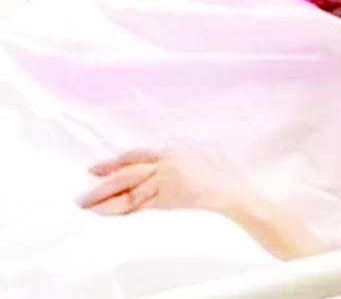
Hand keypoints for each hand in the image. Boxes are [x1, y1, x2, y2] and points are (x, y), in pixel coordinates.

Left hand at [78, 146, 245, 215]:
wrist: (229, 189)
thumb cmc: (216, 169)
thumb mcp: (193, 153)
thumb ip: (173, 156)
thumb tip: (156, 160)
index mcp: (168, 152)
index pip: (133, 157)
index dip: (112, 163)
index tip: (94, 169)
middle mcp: (164, 166)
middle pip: (126, 175)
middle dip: (102, 186)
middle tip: (83, 196)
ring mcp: (166, 183)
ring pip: (130, 193)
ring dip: (108, 202)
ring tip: (90, 208)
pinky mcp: (170, 200)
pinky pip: (143, 206)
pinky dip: (126, 211)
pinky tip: (114, 215)